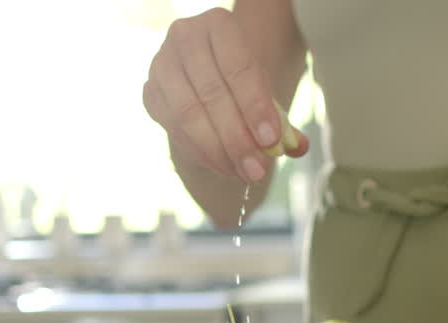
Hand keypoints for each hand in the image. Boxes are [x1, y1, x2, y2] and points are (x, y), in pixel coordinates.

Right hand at [142, 8, 307, 184]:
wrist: (211, 66)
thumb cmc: (242, 77)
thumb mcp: (266, 87)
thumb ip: (281, 118)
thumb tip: (297, 147)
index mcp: (219, 24)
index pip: (239, 68)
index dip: (255, 107)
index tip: (271, 141)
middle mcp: (185, 37)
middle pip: (212, 94)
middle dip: (237, 139)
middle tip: (257, 171)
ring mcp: (161, 63)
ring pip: (187, 114)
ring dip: (217, 152)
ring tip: (242, 174)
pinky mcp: (150, 91)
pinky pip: (172, 128)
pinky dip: (199, 153)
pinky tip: (223, 166)